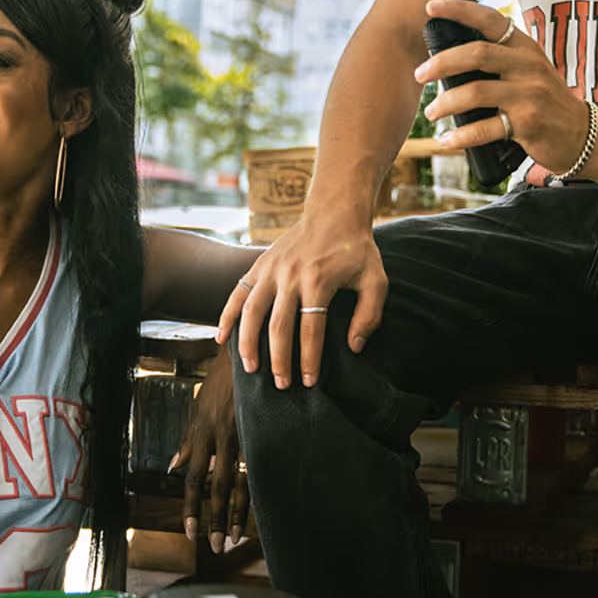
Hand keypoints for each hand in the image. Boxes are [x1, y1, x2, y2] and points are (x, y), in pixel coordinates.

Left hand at [169, 349, 248, 552]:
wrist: (246, 353)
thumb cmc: (222, 380)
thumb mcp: (198, 408)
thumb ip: (188, 440)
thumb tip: (174, 466)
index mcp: (202, 433)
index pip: (194, 479)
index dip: (191, 508)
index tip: (189, 531)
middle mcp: (221, 438)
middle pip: (216, 487)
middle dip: (214, 519)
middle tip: (216, 545)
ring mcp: (244, 435)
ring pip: (240, 482)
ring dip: (237, 513)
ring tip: (237, 537)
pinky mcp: (263, 429)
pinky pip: (260, 465)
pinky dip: (259, 488)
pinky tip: (264, 505)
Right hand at [217, 213, 387, 389]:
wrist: (334, 213)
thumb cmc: (357, 250)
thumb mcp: (375, 279)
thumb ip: (370, 314)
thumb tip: (355, 347)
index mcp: (319, 281)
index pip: (311, 328)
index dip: (309, 358)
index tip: (309, 381)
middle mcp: (291, 276)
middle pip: (279, 325)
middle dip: (279, 359)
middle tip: (281, 384)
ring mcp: (271, 269)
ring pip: (252, 311)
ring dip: (248, 342)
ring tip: (249, 368)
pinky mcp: (259, 265)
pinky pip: (237, 293)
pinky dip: (226, 315)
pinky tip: (221, 338)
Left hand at [417, 0, 590, 172]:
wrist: (581, 133)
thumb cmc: (544, 100)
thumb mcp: (529, 70)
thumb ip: (499, 59)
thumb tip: (447, 60)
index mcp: (524, 47)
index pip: (490, 19)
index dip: (458, 10)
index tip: (431, 6)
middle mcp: (527, 65)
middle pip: (476, 54)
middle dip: (441, 63)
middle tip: (420, 74)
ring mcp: (529, 94)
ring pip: (476, 91)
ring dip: (446, 102)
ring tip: (431, 112)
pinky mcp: (528, 123)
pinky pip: (485, 128)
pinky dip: (461, 136)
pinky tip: (446, 139)